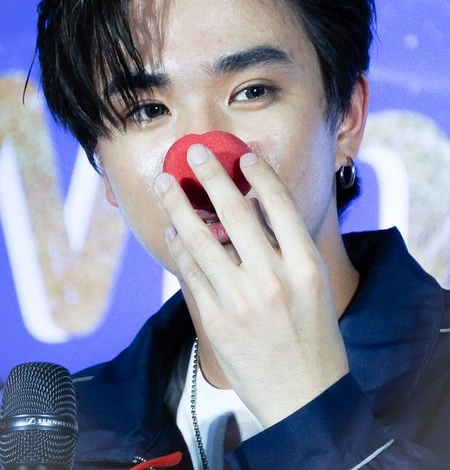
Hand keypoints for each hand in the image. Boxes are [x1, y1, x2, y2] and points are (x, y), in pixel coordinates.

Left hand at [155, 145, 348, 427]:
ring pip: (200, 238)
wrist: (304, 397)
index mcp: (306, 266)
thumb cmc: (315, 335)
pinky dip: (179, 246)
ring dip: (178, 205)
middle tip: (193, 151)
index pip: (279, 204)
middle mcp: (273, 279)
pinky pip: (190, 272)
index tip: (242, 156)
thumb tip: (251, 203)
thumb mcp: (314, 284)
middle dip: (210, 174)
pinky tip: (173, 230)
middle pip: (234, 211)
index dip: (258, 173)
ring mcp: (240, 301)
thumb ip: (287, 244)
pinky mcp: (215, 321)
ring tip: (164, 183)